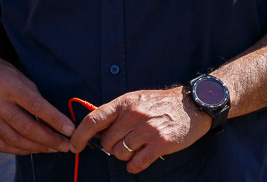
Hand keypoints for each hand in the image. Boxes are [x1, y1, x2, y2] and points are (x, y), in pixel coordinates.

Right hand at [0, 45, 74, 154]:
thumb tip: (55, 121)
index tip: (70, 130)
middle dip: (49, 139)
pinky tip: (33, 149)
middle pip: (26, 127)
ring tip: (53, 148)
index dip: (55, 120)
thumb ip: (36, 99)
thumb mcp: (21, 78)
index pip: (36, 106)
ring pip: (15, 140)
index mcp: (8, 85)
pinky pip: (3, 145)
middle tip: (65, 145)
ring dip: (37, 147)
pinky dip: (20, 150)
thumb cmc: (2, 73)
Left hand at [69, 87, 210, 173]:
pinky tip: (141, 157)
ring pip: (119, 154)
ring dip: (125, 155)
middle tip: (125, 141)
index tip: (74, 146)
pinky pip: (136, 164)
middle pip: (106, 142)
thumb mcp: (135, 100)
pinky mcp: (160, 143)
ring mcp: (147, 129)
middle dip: (111, 146)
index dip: (80, 135)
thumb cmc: (159, 104)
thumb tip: (93, 130)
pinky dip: (134, 165)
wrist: (191, 105)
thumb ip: (115, 113)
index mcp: (124, 102)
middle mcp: (133, 115)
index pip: (94, 120)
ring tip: (137, 146)